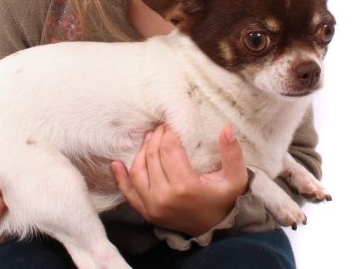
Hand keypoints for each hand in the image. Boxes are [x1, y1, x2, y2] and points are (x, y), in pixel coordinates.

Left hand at [111, 124, 247, 236]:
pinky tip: (116, 164)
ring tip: (150, 139)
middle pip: (152, 156)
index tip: (172, 123)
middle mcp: (164, 196)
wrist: (216, 230)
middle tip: (161, 127)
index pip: (168, 148)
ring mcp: (152, 206)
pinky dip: (120, 178)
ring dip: (141, 151)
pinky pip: (128, 193)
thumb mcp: (236, 178)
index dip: (168, 131)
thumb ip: (232, 153)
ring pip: (138, 170)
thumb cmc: (224, 200)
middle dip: (155, 137)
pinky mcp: (146, 213)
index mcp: (185, 185)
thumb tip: (226, 128)